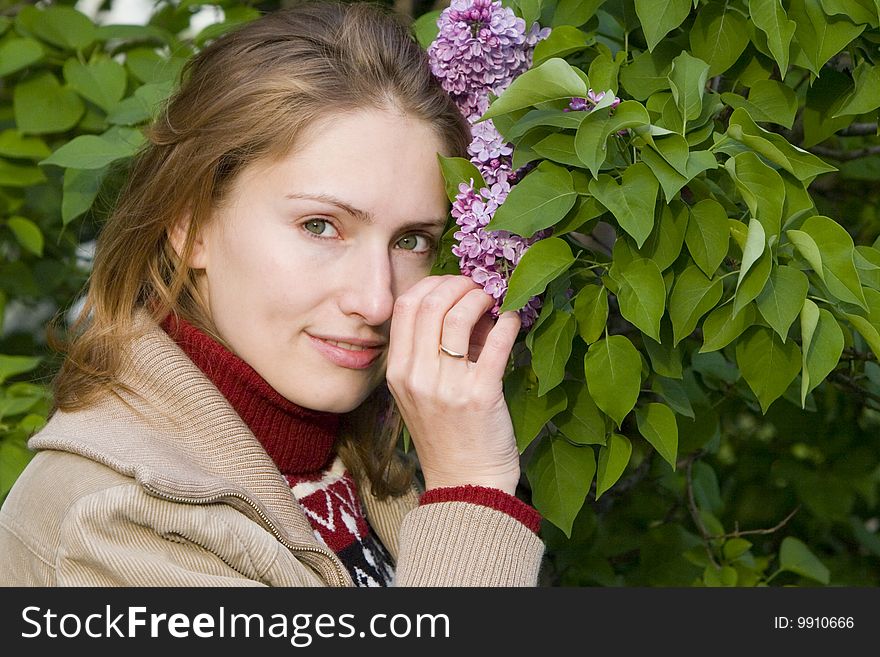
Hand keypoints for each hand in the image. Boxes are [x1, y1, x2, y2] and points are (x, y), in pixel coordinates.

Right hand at [385, 275, 521, 494]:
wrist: (467, 486)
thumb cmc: (447, 437)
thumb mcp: (424, 393)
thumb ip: (436, 350)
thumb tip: (469, 306)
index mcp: (398, 372)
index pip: (406, 306)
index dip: (432, 285)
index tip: (453, 284)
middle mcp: (417, 376)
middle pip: (430, 303)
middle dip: (458, 284)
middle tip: (478, 287)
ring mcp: (447, 386)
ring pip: (458, 316)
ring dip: (481, 298)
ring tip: (494, 302)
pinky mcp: (481, 396)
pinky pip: (496, 343)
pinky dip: (508, 322)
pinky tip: (513, 320)